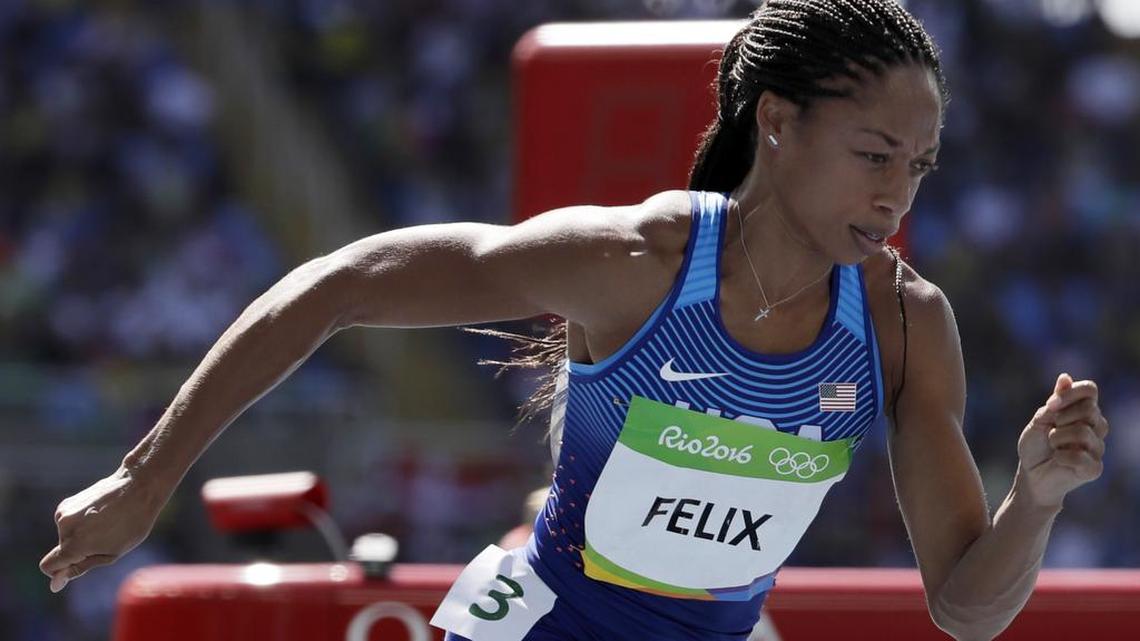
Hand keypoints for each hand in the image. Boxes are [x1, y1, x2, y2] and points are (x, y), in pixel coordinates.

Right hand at [40, 466, 167, 592]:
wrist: (138, 486)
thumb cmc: (132, 523)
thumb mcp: (111, 553)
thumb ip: (80, 568)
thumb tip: (55, 584)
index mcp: (74, 544)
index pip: (48, 566)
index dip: (59, 572)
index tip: (76, 567)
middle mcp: (64, 527)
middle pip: (62, 551)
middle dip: (80, 550)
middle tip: (107, 538)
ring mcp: (64, 512)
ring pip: (67, 535)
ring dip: (82, 535)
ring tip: (107, 523)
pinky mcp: (68, 502)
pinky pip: (70, 522)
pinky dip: (82, 522)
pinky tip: (101, 513)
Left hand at [1016, 373, 1108, 508]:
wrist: (1031, 475)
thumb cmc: (1036, 446)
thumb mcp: (1040, 420)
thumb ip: (1055, 402)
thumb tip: (1065, 377)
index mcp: (1084, 411)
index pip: (1090, 390)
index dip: (1070, 394)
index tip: (1050, 405)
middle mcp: (1096, 427)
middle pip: (1089, 409)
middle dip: (1061, 418)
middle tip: (1050, 430)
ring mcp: (1097, 448)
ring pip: (1082, 432)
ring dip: (1057, 438)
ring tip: (1053, 445)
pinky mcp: (1094, 468)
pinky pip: (1079, 456)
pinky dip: (1060, 456)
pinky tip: (1057, 459)